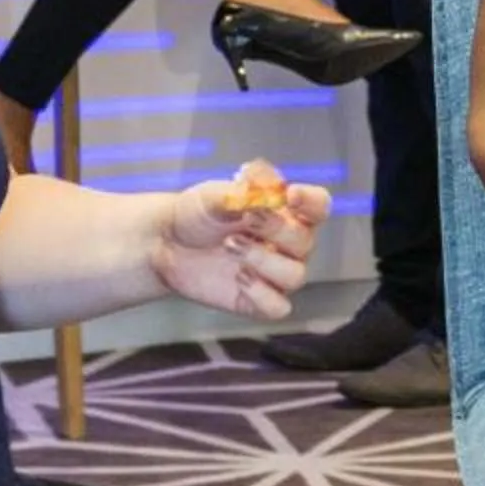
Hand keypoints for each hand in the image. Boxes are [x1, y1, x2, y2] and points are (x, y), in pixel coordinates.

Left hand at [152, 161, 328, 318]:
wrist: (166, 243)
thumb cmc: (197, 214)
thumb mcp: (213, 194)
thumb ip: (240, 190)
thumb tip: (259, 178)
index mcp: (285, 213)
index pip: (318, 207)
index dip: (311, 201)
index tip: (289, 194)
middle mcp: (286, 245)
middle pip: (305, 242)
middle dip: (274, 229)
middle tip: (245, 218)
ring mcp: (273, 275)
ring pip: (295, 276)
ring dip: (263, 260)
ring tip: (230, 245)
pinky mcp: (258, 301)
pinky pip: (278, 307)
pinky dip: (261, 293)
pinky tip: (238, 277)